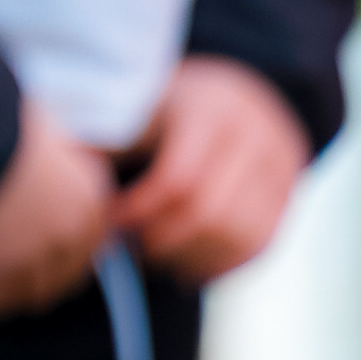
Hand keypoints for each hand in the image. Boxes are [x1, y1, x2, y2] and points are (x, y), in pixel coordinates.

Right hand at [0, 96, 113, 316]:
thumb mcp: (38, 121)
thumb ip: (55, 148)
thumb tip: (51, 150)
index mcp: (89, 193)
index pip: (94, 236)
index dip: (63, 233)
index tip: (38, 227)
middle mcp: (70, 231)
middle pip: (69, 274)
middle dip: (42, 266)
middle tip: (8, 247)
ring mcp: (34, 257)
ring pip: (35, 295)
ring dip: (14, 283)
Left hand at [113, 55, 308, 286]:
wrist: (238, 91)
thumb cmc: (169, 102)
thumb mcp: (139, 103)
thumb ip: (109, 136)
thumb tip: (67, 168)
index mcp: (213, 109)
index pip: (179, 179)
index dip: (141, 210)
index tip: (109, 220)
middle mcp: (258, 137)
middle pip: (211, 214)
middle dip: (163, 240)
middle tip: (129, 247)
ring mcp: (284, 168)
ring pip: (240, 237)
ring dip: (191, 257)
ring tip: (152, 257)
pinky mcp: (293, 197)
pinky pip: (261, 246)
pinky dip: (222, 265)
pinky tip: (185, 268)